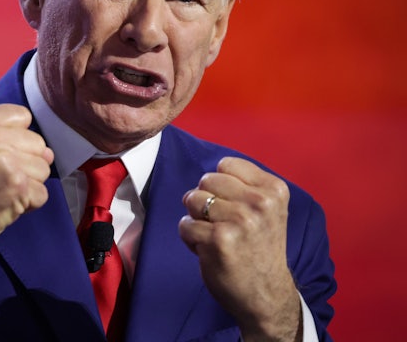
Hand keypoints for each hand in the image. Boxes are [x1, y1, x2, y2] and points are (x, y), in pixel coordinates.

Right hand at [0, 104, 53, 291]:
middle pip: (38, 143)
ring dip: (27, 185)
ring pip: (43, 168)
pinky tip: (4, 204)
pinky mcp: (16, 186)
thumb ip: (5, 134)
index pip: (22, 116)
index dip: (15, 138)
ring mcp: (4, 160)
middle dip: (25, 163)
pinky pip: (42, 193)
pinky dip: (28, 204)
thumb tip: (49, 152)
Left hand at [178, 157, 301, 340]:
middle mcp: (260, 203)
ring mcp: (239, 221)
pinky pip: (185, 225)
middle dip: (204, 200)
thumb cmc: (260, 249)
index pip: (226, 165)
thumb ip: (244, 186)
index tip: (232, 205)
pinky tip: (208, 250)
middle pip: (205, 181)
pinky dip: (190, 238)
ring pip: (191, 200)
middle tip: (221, 223)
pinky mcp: (218, 240)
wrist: (267, 295)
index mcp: (273, 190)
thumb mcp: (268, 210)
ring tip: (215, 236)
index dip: (220, 185)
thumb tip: (209, 174)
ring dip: (196, 219)